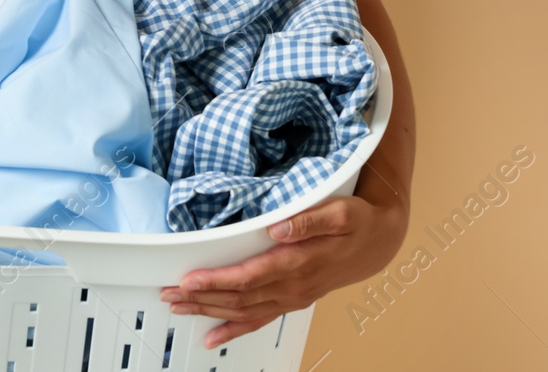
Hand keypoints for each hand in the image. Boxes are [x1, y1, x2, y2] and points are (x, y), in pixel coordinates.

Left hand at [159, 193, 407, 348]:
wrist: (379, 242)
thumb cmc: (357, 222)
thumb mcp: (339, 211)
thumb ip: (308, 219)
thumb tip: (277, 226)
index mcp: (297, 262)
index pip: (247, 276)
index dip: (216, 280)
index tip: (188, 279)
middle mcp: (291, 286)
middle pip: (237, 297)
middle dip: (200, 297)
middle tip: (168, 294)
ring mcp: (291, 297)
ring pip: (243, 311)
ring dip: (208, 310)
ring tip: (178, 308)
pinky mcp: (291, 301)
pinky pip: (258, 320)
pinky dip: (233, 329)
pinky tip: (213, 336)